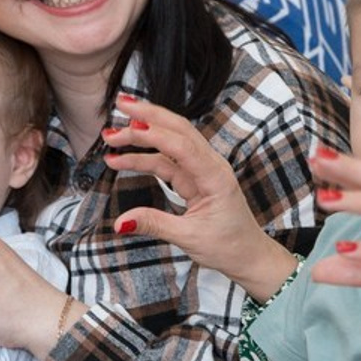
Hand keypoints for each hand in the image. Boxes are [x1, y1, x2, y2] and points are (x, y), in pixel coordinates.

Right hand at [102, 93, 296, 301]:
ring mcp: (203, 171)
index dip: (156, 133)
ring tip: (111, 136)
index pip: (183, 146)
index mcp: (216, 177)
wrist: (248, 255)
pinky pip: (167, 162)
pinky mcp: (194, 179)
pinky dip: (145, 158)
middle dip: (149, 116)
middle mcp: (211, 167)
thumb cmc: (228, 246)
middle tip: (120, 105)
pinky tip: (122, 159)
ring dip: (142, 137)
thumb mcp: (189, 238)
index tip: (130, 125)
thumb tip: (120, 223)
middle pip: (179, 131)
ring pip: (171, 144)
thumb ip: (154, 225)